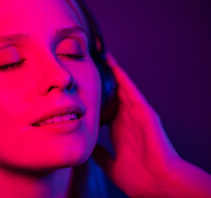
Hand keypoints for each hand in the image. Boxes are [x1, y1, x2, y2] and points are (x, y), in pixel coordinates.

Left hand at [92, 53, 210, 196]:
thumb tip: (87, 148)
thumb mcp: (111, 164)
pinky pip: (132, 90)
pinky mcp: (145, 112)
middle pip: (112, 93)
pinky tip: (112, 64)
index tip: (81, 87)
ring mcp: (137, 114)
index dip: (94, 97)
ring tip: (98, 56)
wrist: (158, 184)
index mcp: (119, 130)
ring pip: (121, 87)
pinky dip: (122, 77)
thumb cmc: (138, 178)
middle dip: (102, 79)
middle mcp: (127, 118)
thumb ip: (100, 154)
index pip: (105, 108)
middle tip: (88, 62)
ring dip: (111, 71)